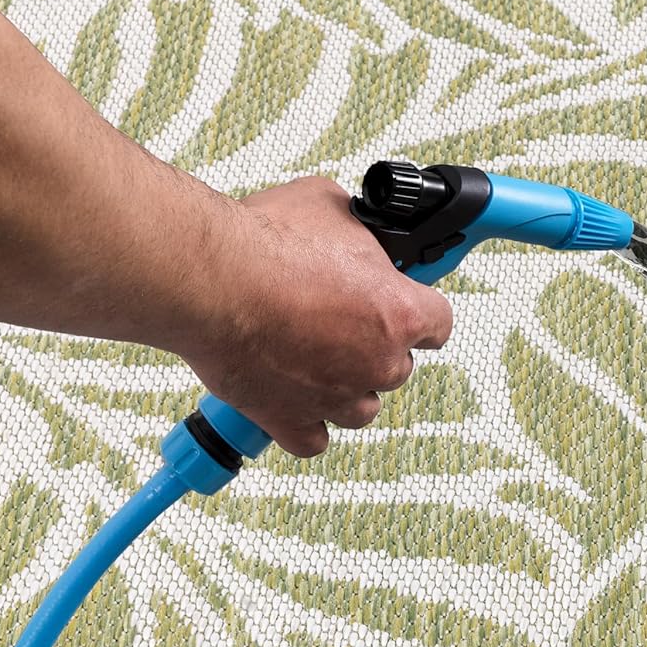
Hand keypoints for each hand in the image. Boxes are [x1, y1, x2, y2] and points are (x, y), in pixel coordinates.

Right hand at [179, 177, 452, 457]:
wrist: (208, 279)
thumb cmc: (265, 240)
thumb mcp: (328, 206)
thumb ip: (357, 231)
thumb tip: (355, 230)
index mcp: (399, 313)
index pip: (438, 323)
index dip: (418, 313)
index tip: (401, 306)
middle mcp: (378, 363)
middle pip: (397, 367)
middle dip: (373, 347)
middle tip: (333, 320)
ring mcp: (337, 399)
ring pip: (362, 408)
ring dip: (345, 388)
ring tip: (312, 358)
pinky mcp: (292, 421)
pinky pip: (314, 440)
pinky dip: (305, 424)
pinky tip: (292, 401)